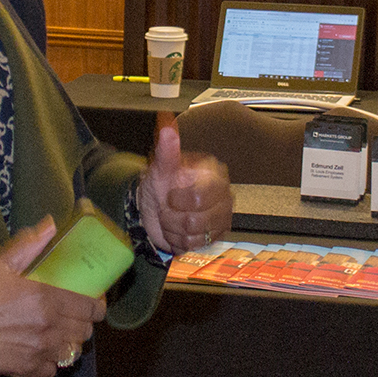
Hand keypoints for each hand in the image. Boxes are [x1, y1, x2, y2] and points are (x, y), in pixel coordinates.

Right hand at [0, 219, 105, 376]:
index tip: (91, 299)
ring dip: (68, 343)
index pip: (91, 307)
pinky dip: (49, 363)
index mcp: (48, 298)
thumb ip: (29, 245)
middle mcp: (50, 327)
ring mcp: (39, 350)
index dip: (96, 304)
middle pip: (85, 332)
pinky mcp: (26, 369)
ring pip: (72, 353)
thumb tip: (50, 225)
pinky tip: (38, 352)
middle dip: (83, 323)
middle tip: (73, 315)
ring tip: (58, 334)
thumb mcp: (0, 263)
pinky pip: (50, 371)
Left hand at [136, 116, 231, 253]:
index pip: (199, 198)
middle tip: (169, 207)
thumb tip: (168, 130)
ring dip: (173, 228)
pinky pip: (193, 246)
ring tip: (172, 217)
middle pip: (195, 221)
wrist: (155, 208)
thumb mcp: (160, 168)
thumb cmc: (161, 185)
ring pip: (192, 235)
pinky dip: (177, 239)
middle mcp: (223, 198)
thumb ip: (166, 151)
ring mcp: (220, 219)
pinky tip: (177, 229)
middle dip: (172, 216)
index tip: (170, 195)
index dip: (179, 201)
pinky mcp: (214, 237)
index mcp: (214, 177)